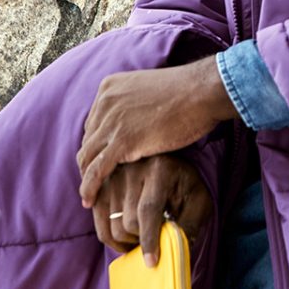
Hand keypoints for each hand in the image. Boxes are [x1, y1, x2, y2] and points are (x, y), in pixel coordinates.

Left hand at [78, 56, 235, 207]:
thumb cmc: (188, 92)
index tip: (102, 161)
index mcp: (110, 87)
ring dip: (86, 179)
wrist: (202, 92)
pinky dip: (90, 187)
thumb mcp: (151, 92)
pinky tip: (90, 201)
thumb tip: (139, 122)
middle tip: (95, 183)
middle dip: (90, 162)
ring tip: (89, 197)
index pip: (94, 122)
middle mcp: (105, 102)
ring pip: (87, 157)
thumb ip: (137, 105)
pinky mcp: (122, 141)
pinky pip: (96, 170)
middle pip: (89, 140)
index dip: (98, 144)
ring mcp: (111, 121)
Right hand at [92, 153, 212, 266]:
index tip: (151, 262)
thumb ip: (190, 225)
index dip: (150, 239)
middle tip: (155, 242)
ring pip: (113, 227)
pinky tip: (127, 236)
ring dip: (128, 240)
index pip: (148, 210)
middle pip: (129, 222)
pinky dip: (112, 238)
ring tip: (143, 236)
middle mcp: (132, 168)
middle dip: (142, 240)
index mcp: (160, 168)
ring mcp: (112, 176)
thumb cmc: (186, 186)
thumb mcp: (199, 201)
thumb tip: (176, 253)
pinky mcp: (99, 187)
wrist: (167, 164)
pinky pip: (100, 224)